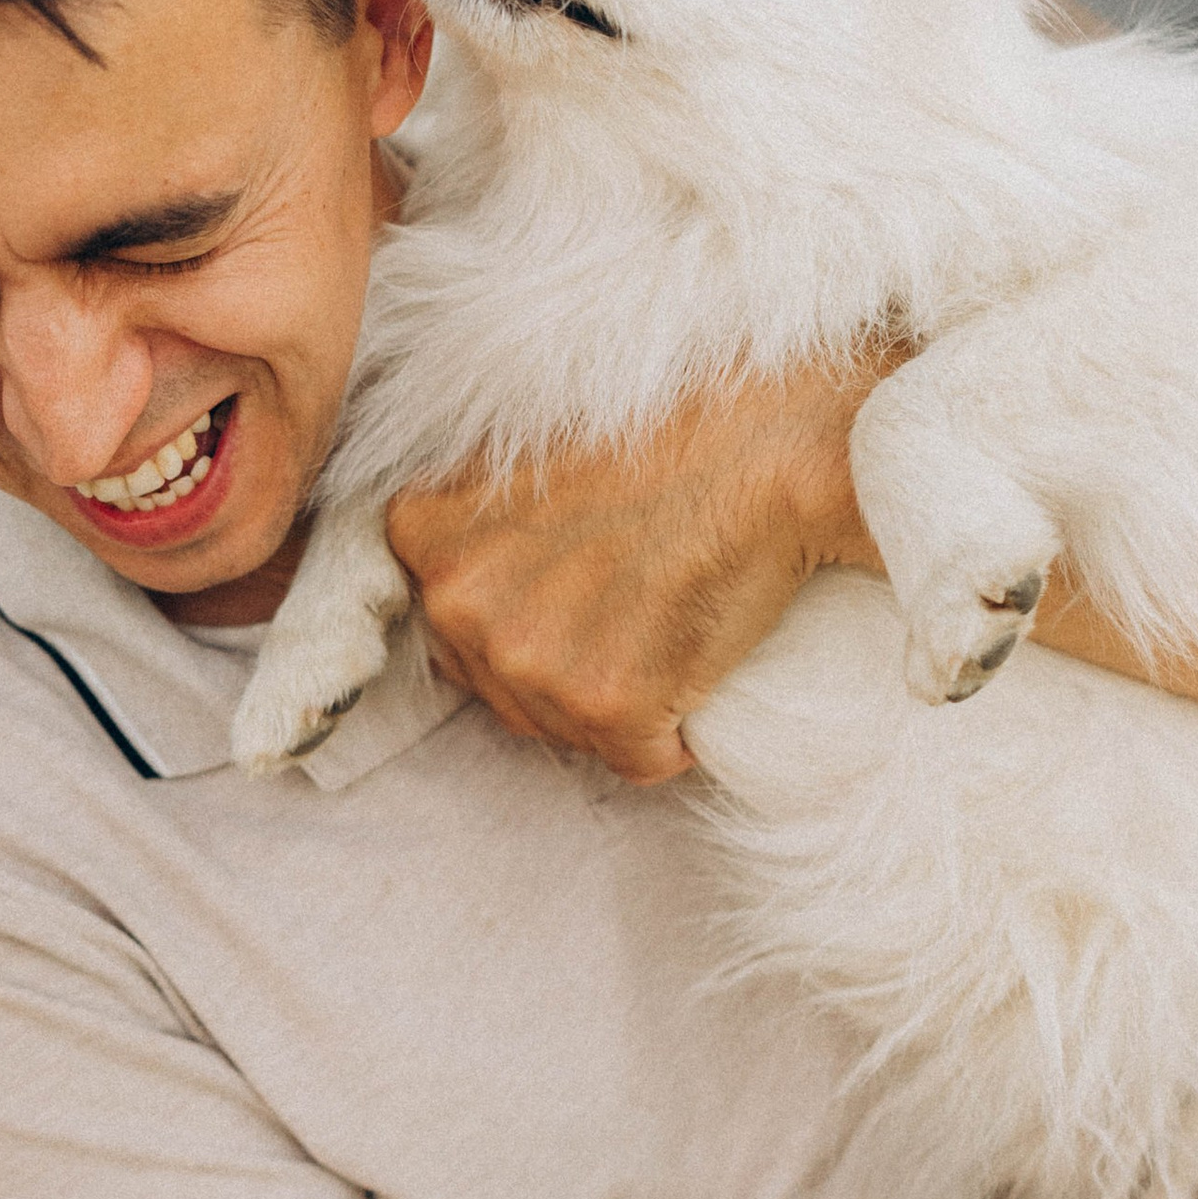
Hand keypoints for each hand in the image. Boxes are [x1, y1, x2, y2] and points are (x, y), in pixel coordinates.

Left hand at [384, 355, 886, 780]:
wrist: (767, 449)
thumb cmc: (664, 437)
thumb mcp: (521, 453)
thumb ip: (473, 521)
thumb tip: (462, 581)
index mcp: (430, 540)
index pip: (452, 628)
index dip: (520, 621)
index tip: (572, 596)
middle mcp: (462, 605)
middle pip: (502, 690)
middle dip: (561, 671)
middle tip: (629, 611)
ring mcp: (531, 659)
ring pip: (564, 731)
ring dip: (614, 705)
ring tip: (664, 627)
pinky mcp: (608, 704)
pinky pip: (638, 760)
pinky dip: (671, 738)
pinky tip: (697, 673)